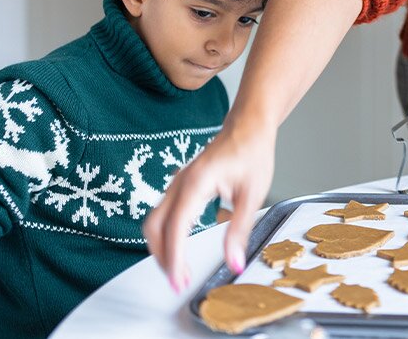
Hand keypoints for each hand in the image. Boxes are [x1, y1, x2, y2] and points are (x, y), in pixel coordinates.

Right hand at [143, 121, 275, 291]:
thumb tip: (234, 262)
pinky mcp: (181, 185)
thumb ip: (239, 230)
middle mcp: (180, 183)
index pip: (175, 228)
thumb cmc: (252, 152)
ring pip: (154, 221)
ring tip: (179, 270)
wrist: (248, 125)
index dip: (174, 258)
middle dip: (162, 257)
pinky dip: (165, 235)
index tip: (179, 280)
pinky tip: (179, 248)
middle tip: (179, 281)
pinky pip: (163, 214)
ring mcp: (177, 183)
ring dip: (162, 248)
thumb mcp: (253, 195)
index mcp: (196, 183)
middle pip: (154, 227)